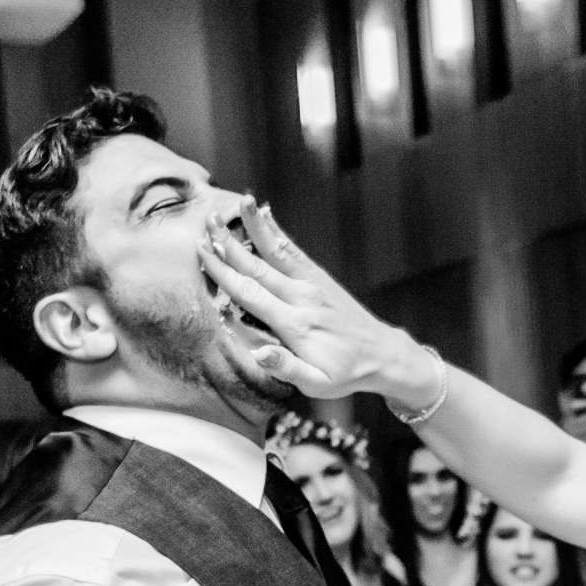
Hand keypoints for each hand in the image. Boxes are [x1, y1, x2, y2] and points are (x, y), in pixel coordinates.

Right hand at [198, 206, 440, 409]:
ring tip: (239, 201)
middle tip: (206, 222)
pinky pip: (294, 252)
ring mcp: (312, 285)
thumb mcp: (317, 384)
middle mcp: (302, 298)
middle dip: (231, 245)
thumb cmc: (345, 374)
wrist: (383, 355)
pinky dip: (278, 232)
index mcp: (295, 325)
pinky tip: (265, 214)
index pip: (251, 294)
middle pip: (259, 267)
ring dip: (256, 227)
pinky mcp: (319, 279)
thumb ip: (286, 368)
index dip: (224, 273)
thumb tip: (258, 354)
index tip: (203, 253)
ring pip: (277, 251)